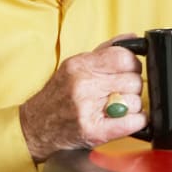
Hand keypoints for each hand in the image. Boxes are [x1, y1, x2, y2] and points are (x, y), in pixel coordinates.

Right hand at [19, 38, 145, 162]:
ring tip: (115, 108)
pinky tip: (125, 119)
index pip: (124, 57)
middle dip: (132, 87)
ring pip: (136, 102)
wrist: (34, 126)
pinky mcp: (93, 132)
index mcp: (80, 66)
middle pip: (134, 80)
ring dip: (132, 106)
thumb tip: (133, 39)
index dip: (133, 64)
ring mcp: (87, 110)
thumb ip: (106, 50)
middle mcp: (83, 86)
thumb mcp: (76, 65)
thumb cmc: (59, 95)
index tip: (128, 71)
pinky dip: (137, 121)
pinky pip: (134, 122)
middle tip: (120, 92)